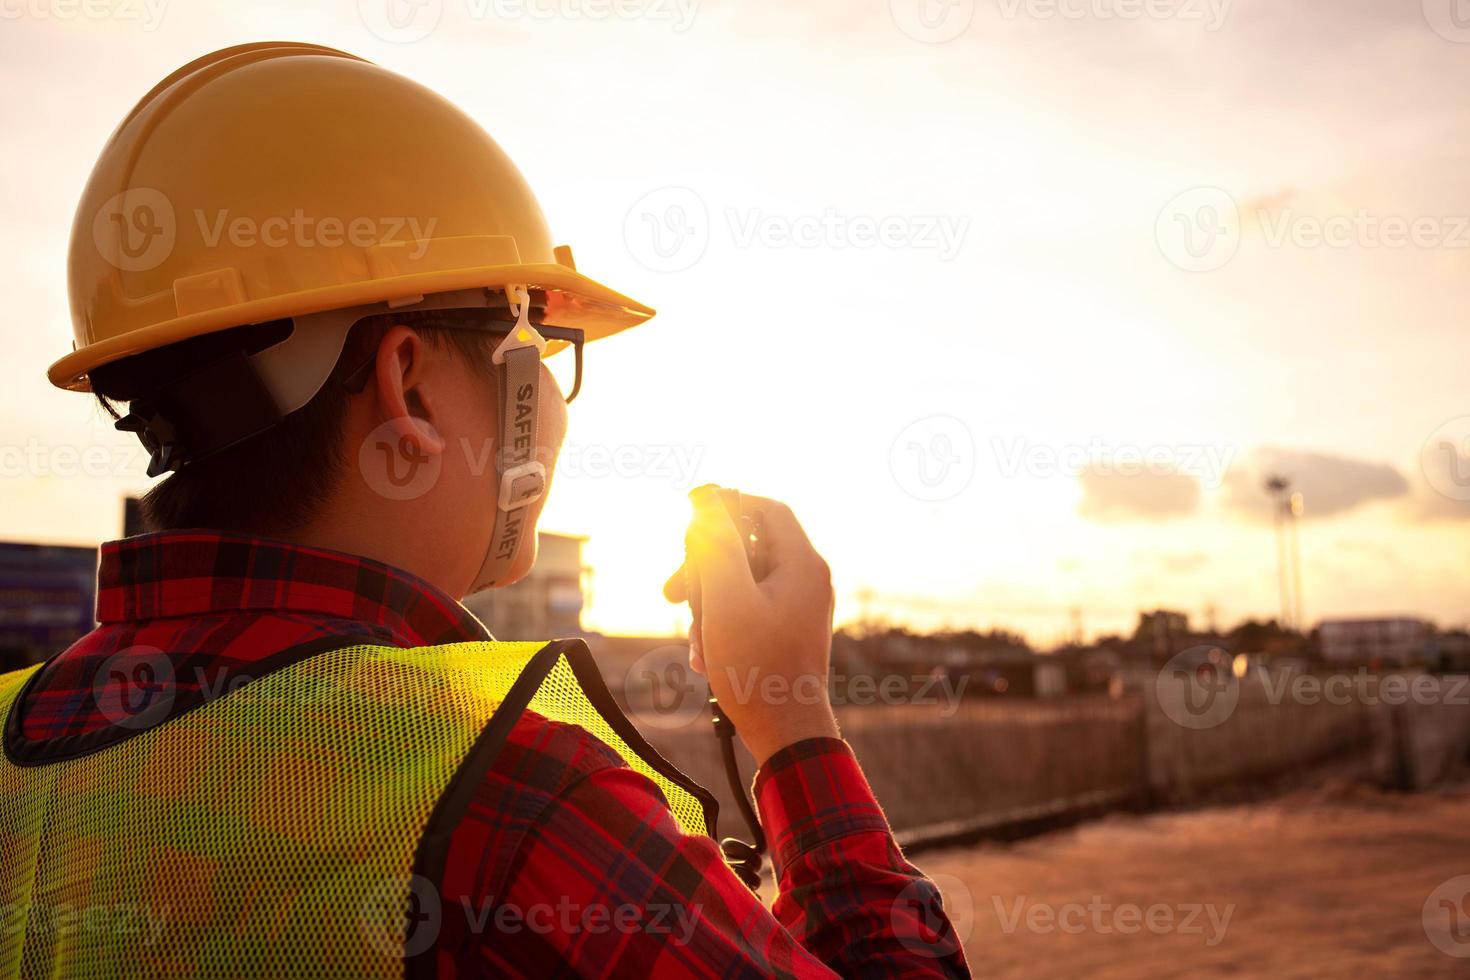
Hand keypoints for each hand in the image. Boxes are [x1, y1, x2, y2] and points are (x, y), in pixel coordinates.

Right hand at [664, 488, 838, 766]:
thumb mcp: (726, 599)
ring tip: (694, 639)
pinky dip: (722, 625)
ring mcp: (799, 606)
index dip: (727, 505)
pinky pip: (748, 610)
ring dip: (708, 604)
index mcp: (803, 564)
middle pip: (747, 548)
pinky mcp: (787, 631)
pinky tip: (704, 656)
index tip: (689, 515)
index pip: (767, 510)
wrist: (786, 733)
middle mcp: (807, 580)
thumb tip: (706, 500)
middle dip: (704, 568)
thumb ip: (716, 544)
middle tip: (670, 593)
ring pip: (741, 582)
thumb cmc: (757, 668)